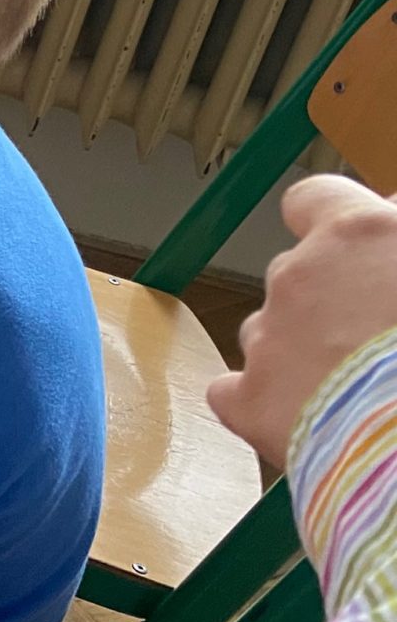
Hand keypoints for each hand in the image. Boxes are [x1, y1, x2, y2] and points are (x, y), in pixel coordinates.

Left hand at [211, 175, 396, 471]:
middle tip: (381, 337)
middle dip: (329, 298)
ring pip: (271, 332)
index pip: (315, 199)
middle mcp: (299, 275)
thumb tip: (390, 212)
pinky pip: (240, 393)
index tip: (363, 250)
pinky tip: (315, 422)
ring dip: (303, 351)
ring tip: (363, 389)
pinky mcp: (250, 402)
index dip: (335, 224)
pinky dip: (269, 404)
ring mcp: (268, 339)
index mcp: (358, 234)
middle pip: (296, 272)